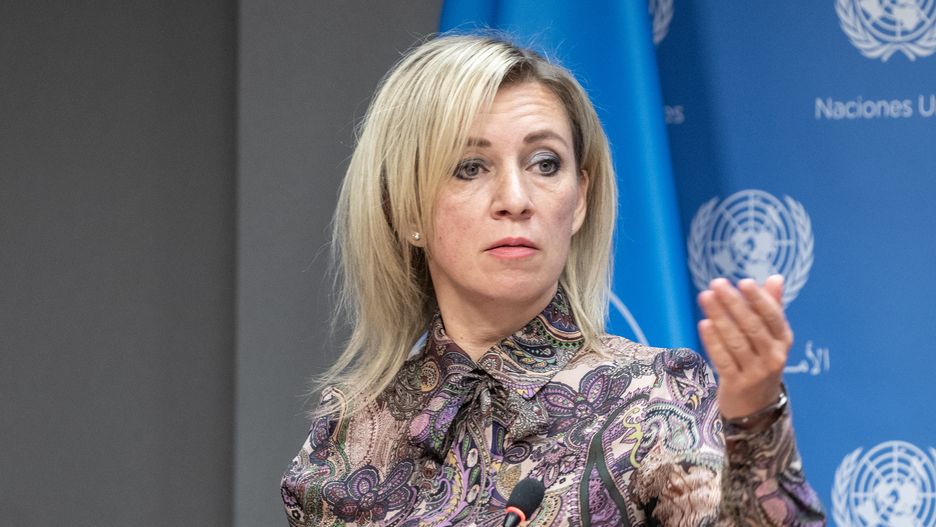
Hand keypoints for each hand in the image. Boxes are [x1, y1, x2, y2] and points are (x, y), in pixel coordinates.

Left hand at [696, 275, 791, 418]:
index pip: (772, 316)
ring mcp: (755, 372)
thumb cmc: (760, 360)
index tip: (743, 281)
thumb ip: (772, 307)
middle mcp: (773, 357)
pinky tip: (704, 323)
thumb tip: (775, 278)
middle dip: (733, 303)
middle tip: (716, 284)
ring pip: (735, 341)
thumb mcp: (770, 337)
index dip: (759, 299)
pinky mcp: (736, 384)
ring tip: (705, 297)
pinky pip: (722, 359)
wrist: (756, 406)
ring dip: (719, 317)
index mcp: (783, 341)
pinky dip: (713, 340)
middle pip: (752, 326)